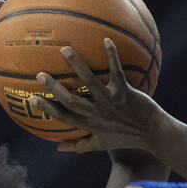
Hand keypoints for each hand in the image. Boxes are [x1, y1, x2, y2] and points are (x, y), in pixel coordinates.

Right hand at [30, 39, 166, 153]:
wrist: (155, 135)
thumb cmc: (127, 138)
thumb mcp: (101, 145)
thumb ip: (78, 145)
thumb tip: (57, 147)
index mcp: (91, 125)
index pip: (65, 118)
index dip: (48, 110)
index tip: (31, 98)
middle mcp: (99, 114)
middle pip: (73, 101)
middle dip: (56, 89)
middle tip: (40, 74)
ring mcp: (112, 103)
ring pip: (91, 84)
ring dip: (78, 67)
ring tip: (65, 50)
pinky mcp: (126, 93)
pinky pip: (117, 73)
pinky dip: (112, 57)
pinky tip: (106, 40)